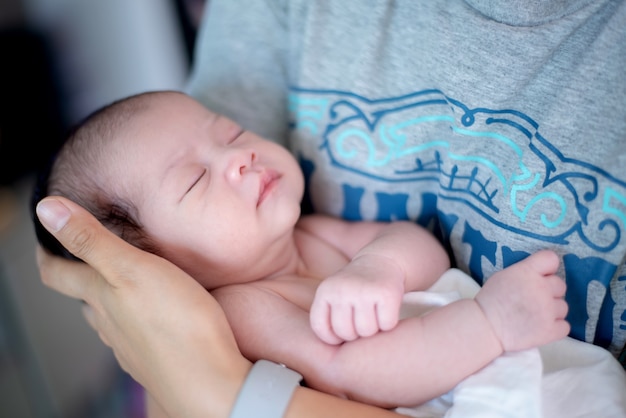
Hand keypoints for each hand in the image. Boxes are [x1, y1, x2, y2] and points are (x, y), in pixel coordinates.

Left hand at [35, 197, 250, 417]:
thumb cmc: (177, 322)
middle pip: (83, 298)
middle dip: (81, 275)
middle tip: (90, 255)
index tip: (46, 237)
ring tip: (122, 284)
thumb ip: (91, 240)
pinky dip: (134, 322)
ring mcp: (130, 345)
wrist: (208, 380)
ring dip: (108, 301)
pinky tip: (152, 319)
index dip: (46, 254)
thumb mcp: (132, 268)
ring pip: (108, 320)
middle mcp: (108, 323)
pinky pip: (133, 337)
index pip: (57, 274)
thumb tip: (47, 210)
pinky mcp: (154, 358)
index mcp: (100, 296)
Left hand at [309, 254, 404, 344]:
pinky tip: (386, 310)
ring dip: (373, 329)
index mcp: (325, 291)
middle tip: (361, 320)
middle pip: (346, 333)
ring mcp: (364, 291)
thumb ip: (329, 319)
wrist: (381, 262)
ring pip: (367, 332)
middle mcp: (342, 290)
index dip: (332, 338)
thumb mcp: (334, 297)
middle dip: (356, 334)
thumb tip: (336, 349)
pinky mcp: (386, 293)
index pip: (321, 329)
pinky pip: (387, 325)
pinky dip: (389, 323)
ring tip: (373, 314)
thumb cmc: (355, 288)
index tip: (342, 332)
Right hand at [475, 250, 569, 351]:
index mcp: (527, 272)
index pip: (551, 259)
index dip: (547, 268)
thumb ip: (525, 272)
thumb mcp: (503, 276)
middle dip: (549, 291)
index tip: (541, 275)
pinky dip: (555, 328)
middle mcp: (541, 288)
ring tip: (535, 316)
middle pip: (560, 285)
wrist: (485, 327)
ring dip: (552, 311)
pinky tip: (541, 327)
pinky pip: (565, 326)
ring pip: (563, 307)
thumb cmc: (490, 301)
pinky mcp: (550, 330)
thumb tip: (539, 275)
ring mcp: (548, 310)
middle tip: (534, 299)